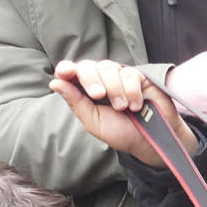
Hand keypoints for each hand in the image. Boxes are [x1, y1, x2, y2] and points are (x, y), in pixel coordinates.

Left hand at [50, 60, 196, 167]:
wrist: (150, 140)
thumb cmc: (121, 133)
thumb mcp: (94, 122)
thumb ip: (76, 102)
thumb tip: (55, 83)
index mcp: (86, 91)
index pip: (72, 73)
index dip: (67, 69)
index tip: (65, 72)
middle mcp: (102, 80)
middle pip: (88, 66)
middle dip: (91, 79)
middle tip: (98, 96)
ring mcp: (120, 77)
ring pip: (109, 68)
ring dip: (114, 88)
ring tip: (122, 108)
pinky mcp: (139, 77)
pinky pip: (129, 74)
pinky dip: (131, 90)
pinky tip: (135, 105)